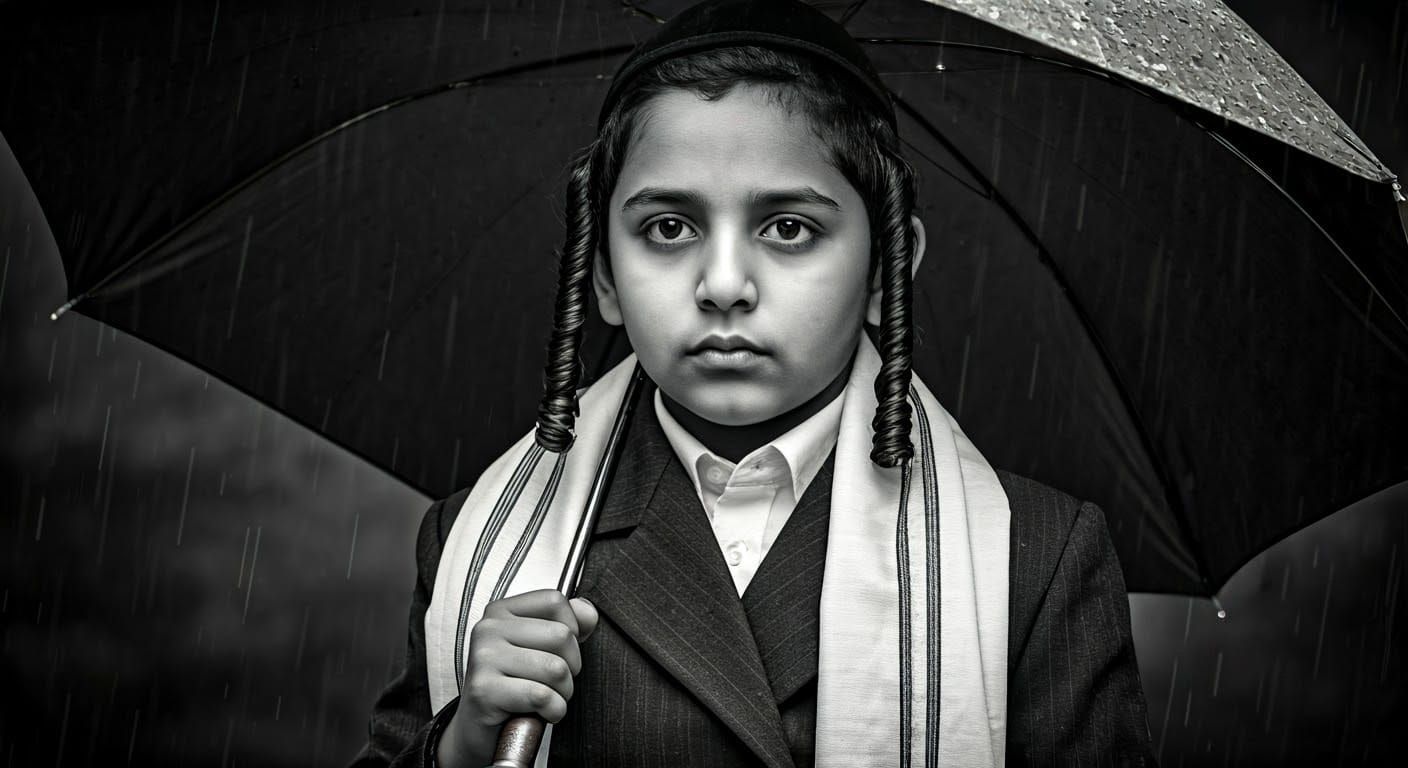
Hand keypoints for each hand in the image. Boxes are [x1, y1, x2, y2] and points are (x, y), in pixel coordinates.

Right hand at [436, 589, 598, 767]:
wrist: (478, 729)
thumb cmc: (512, 687)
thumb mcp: (538, 649)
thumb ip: (567, 625)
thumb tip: (588, 613)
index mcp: (501, 612)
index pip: (554, 601)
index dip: (572, 628)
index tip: (560, 651)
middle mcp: (488, 629)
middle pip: (561, 635)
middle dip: (571, 667)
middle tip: (554, 683)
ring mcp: (484, 658)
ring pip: (555, 668)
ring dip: (562, 692)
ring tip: (547, 699)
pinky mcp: (484, 690)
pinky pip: (542, 696)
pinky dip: (553, 710)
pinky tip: (541, 713)